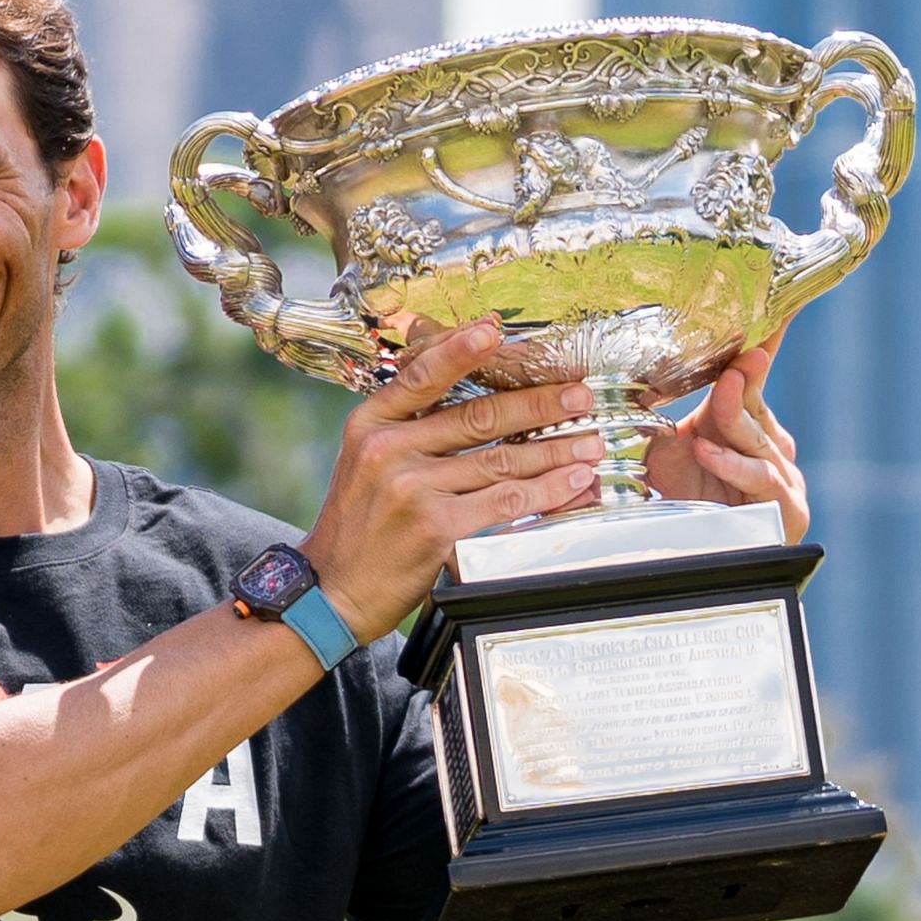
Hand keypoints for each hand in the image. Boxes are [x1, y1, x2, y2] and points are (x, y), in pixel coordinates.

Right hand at [301, 319, 600, 642]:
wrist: (333, 589)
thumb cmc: (357, 527)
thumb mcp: (362, 462)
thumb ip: (405, 429)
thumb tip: (471, 402)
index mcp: (369, 425)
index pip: (422, 376)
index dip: (462, 350)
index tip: (496, 330)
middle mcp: (388, 451)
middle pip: (478, 417)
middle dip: (539, 404)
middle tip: (578, 396)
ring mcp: (412, 490)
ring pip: (501, 461)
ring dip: (554, 450)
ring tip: (588, 442)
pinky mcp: (437, 529)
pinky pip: (506, 503)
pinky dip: (546, 492)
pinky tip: (570, 483)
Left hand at [645, 327, 808, 542]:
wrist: (689, 555)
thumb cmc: (679, 500)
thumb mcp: (663, 451)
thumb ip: (660, 417)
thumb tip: (632, 379)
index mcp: (746, 422)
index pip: (755, 373)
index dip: (767, 337)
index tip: (777, 301)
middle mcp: (770, 444)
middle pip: (756, 402)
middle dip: (744, 375)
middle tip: (739, 350)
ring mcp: (783, 476)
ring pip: (760, 438)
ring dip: (735, 415)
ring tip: (719, 393)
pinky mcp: (787, 510)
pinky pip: (761, 479)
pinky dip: (732, 464)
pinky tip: (708, 452)